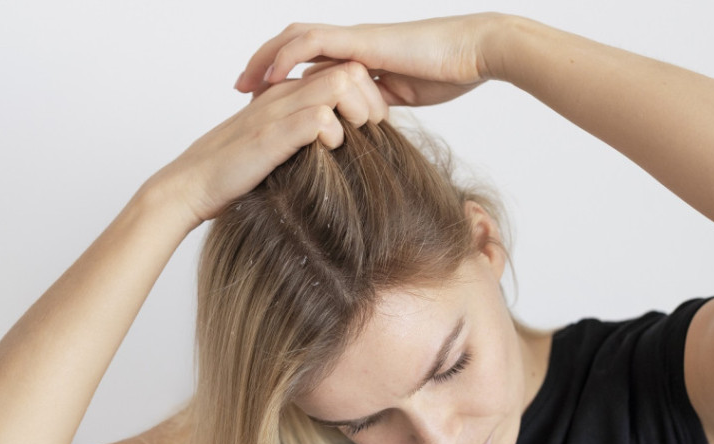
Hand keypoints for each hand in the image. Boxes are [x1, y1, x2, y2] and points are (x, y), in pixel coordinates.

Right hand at [143, 61, 387, 225]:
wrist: (190, 186)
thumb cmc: (233, 173)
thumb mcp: (277, 147)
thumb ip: (302, 138)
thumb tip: (340, 149)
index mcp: (287, 95)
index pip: (343, 71)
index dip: (367, 94)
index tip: (373, 124)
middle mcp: (283, 96)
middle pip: (348, 70)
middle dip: (371, 99)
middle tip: (374, 129)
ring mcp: (276, 112)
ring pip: (336, 85)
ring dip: (357, 110)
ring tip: (356, 136)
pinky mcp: (270, 136)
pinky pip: (316, 117)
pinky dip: (332, 131)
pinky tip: (331, 148)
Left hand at [234, 14, 509, 106]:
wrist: (473, 52)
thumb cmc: (451, 73)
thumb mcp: (404, 100)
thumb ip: (379, 110)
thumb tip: (364, 132)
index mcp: (360, 60)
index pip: (311, 66)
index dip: (284, 80)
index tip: (261, 101)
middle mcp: (352, 46)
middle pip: (294, 47)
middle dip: (263, 67)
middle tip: (239, 90)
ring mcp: (354, 41)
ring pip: (295, 40)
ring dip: (265, 60)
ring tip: (243, 84)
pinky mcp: (360, 42)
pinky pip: (314, 44)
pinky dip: (288, 58)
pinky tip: (271, 77)